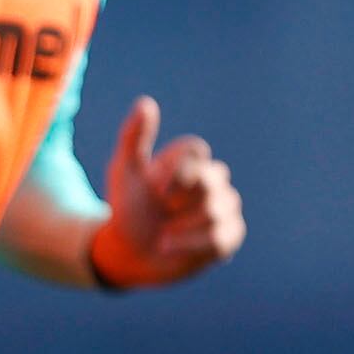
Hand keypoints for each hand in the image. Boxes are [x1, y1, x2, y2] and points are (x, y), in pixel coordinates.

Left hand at [89, 96, 244, 288]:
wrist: (129, 251)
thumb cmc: (128, 208)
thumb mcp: (125, 172)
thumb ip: (134, 137)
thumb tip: (146, 102)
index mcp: (191, 161)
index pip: (196, 151)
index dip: (176, 171)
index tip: (155, 189)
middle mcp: (213, 180)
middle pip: (209, 182)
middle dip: (178, 201)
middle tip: (160, 211)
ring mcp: (224, 208)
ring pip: (214, 211)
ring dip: (180, 226)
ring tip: (161, 234)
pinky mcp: (228, 237)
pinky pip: (220, 238)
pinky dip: (191, 245)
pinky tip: (169, 247)